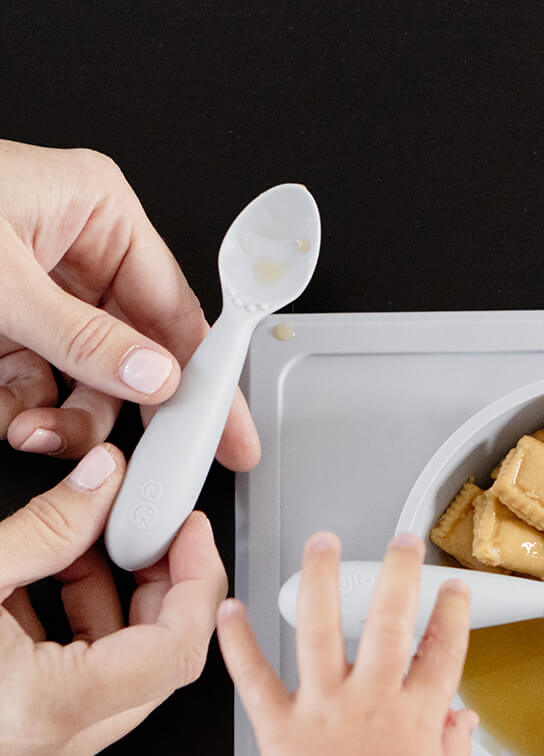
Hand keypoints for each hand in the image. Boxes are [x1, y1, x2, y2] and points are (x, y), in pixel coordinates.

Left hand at [0, 140, 257, 465]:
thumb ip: (84, 338)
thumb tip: (156, 378)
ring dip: (67, 419)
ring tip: (35, 430)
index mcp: (97, 214)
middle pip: (136, 354)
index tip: (226, 431)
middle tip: (137, 459)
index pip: (178, 309)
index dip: (207, 377)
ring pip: (90, 380)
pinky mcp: (7, 322)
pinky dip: (29, 412)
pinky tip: (14, 418)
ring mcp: (41, 290)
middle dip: (119, 409)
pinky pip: (42, 383)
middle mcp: (77, 251)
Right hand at [1, 445, 227, 755]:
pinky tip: (53, 587)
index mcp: (40, 712)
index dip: (198, 583)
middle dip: (160, 590)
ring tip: (89, 549)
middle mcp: (44, 755)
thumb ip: (48, 528)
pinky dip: (81, 640)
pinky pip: (84, 697)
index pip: (176, 650)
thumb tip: (103, 482)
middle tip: (150, 533)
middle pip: (157, 666)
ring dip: (118, 610)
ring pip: (124, 682)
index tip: (191, 536)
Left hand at [218, 530, 475, 755]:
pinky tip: (232, 610)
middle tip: (401, 544)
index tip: (453, 587)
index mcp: (416, 717)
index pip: (443, 649)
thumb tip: (465, 718)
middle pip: (391, 622)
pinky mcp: (280, 726)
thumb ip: (454, 746)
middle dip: (399, 573)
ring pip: (322, 630)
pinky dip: (239, 642)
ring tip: (323, 544)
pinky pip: (255, 677)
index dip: (452, 611)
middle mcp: (372, 703)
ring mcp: (324, 711)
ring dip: (322, 581)